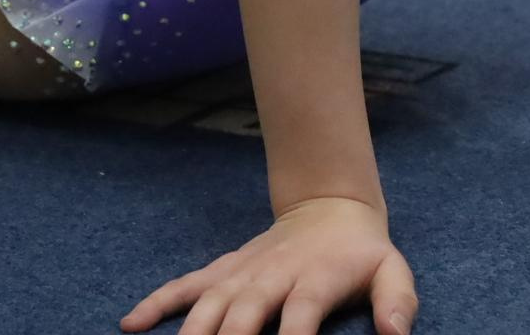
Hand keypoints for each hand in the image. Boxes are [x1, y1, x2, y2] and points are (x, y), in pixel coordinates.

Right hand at [121, 197, 416, 334]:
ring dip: (190, 333)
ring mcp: (242, 274)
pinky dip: (157, 303)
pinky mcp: (223, 271)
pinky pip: (185, 286)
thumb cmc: (362, 255)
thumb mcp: (393, 272)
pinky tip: (131, 325)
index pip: (300, 319)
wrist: (330, 207)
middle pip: (242, 316)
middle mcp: (271, 278)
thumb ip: (397, 302)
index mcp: (313, 282)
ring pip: (207, 305)